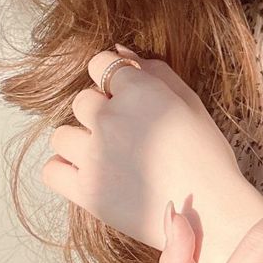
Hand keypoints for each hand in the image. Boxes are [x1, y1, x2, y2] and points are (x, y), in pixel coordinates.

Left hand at [42, 44, 248, 253]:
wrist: (211, 211)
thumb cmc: (207, 156)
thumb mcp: (190, 103)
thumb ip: (156, 71)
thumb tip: (121, 50)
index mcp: (140, 91)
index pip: (100, 64)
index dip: (111, 79)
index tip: (122, 97)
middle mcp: (111, 117)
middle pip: (81, 101)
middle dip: (98, 113)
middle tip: (123, 134)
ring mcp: (94, 154)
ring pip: (62, 135)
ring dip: (79, 141)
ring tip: (104, 156)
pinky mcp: (86, 190)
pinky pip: (51, 170)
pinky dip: (64, 170)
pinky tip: (87, 173)